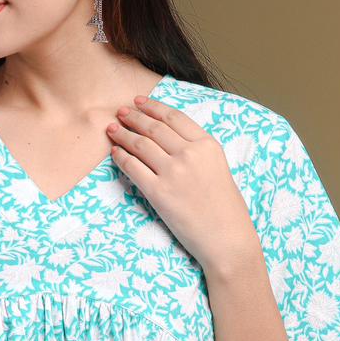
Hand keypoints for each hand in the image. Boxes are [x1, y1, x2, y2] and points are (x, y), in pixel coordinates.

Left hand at [107, 93, 259, 273]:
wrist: (227, 239)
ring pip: (140, 144)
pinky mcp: (158, 193)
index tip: (140, 102)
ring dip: (123, 134)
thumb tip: (172, 140)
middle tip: (121, 112)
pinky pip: (133, 168)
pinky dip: (121, 157)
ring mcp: (172, 173)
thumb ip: (198, 151)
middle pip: (154, 128)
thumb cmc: (226, 209)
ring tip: (112, 129)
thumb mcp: (219, 168)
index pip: (174, 117)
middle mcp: (189, 154)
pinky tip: (115, 152)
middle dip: (134, 117)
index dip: (153, 107)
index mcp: (207, 145)